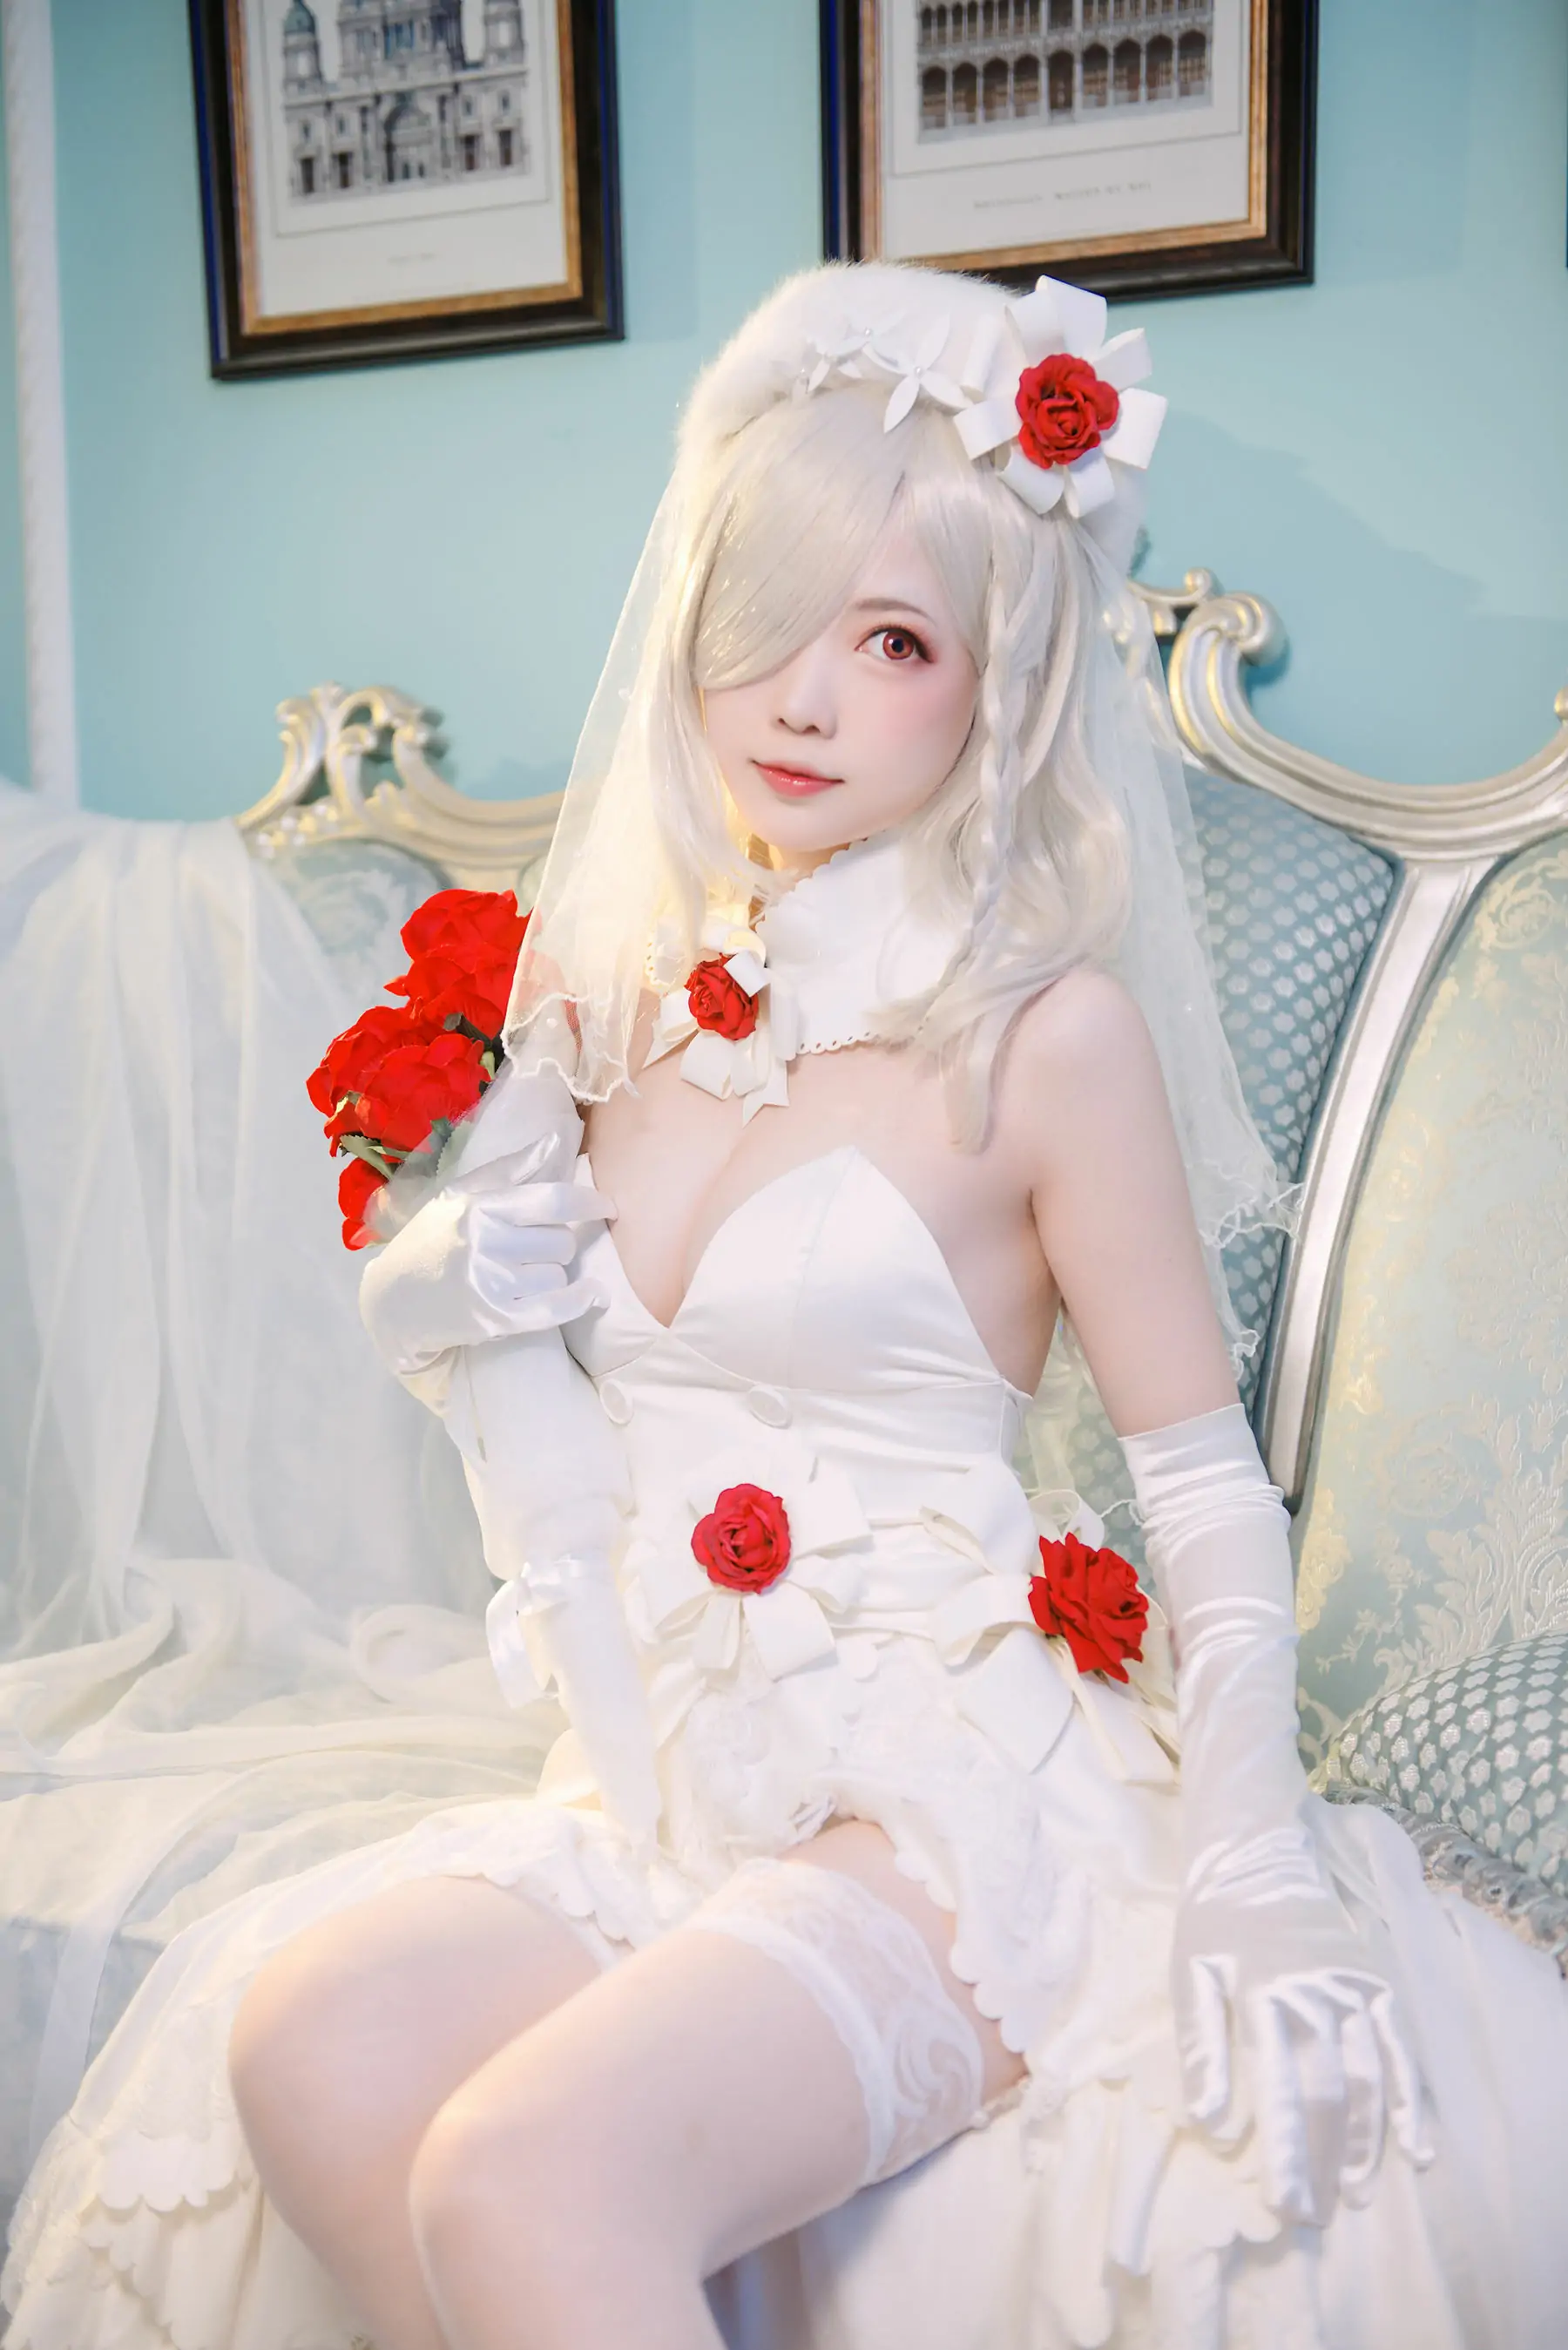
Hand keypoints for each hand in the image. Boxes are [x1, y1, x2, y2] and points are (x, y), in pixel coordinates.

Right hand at [359, 1148, 613, 1375]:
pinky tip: (592, 1296)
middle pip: (561, 1240)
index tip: (608, 1207)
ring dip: (554, 1273)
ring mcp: (490, 1283)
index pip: (553, 1199)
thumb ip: (510, 1169)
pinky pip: (555, 1309)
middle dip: (559, 1243)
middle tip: (538, 1249)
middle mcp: (485, 1243)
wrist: (391, 1300)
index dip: (590, 1202)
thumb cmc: (431, 1241)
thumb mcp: (459, 1195)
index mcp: (480, 1207)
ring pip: (559, 1273)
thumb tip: (555, 1141)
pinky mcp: (494, 1319)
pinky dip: (579, 1301)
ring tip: (526, 1274)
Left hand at [1170, 1819, 1428, 2224]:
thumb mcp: (1190, 1976)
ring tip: (1356, 2193)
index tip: (1283, 2206)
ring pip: (1368, 2079)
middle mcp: (1316, 1996)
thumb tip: (1208, 2124)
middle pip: (1329, 2095)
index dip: (1287, 2153)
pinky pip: (1401, 2048)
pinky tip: (1418, 2147)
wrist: (1258, 1851)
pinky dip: (1412, 2098)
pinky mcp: (1377, 1983)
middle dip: (1323, 2162)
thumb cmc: (1213, 1921)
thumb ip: (1202, 2049)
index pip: (1282, 2091)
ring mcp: (1354, 1989)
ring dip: (1367, 2141)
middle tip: (1314, 2217)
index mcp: (1264, 1996)